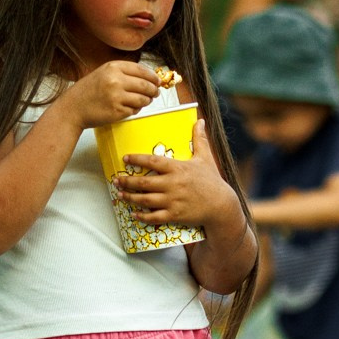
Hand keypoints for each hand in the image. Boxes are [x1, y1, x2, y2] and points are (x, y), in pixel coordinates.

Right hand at [67, 59, 160, 128]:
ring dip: (146, 101)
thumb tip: (149, 79)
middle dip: (153, 90)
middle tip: (155, 93)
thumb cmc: (88, 92)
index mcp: (113, 67)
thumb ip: (124, 73)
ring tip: (142, 102)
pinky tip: (127, 108)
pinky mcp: (117, 111)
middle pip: (146, 85)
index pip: (142, 70)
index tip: (157, 81)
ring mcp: (117, 96)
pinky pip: (134, 110)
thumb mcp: (103, 73)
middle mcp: (115, 80)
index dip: (153, 77)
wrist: (72, 108)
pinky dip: (134, 110)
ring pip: (143, 99)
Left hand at [114, 120, 239, 229]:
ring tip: (121, 194)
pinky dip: (142, 216)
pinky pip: (154, 217)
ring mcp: (173, 201)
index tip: (125, 158)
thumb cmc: (212, 181)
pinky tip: (134, 214)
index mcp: (178, 168)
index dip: (137, 159)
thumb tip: (200, 121)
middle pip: (144, 183)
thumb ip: (199, 139)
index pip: (152, 161)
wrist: (221, 205)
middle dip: (127, 181)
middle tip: (116, 180)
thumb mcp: (205, 158)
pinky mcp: (175, 215)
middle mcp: (173, 184)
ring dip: (130, 197)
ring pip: (145, 200)